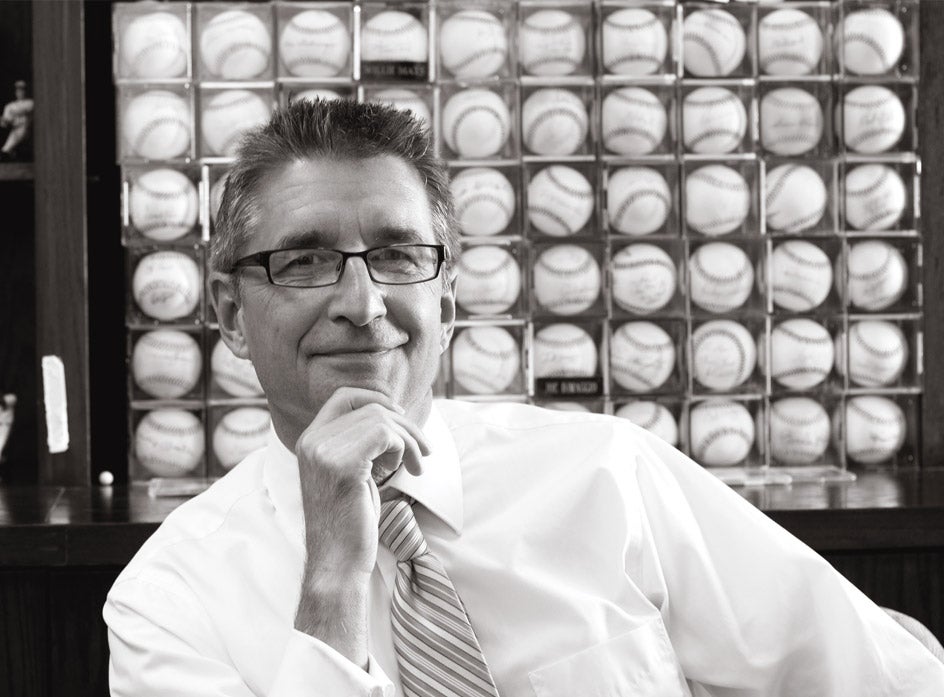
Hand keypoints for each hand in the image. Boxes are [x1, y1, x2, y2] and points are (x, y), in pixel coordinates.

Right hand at [295, 386, 430, 577]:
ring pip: (381, 419)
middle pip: (370, 407)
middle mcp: (312, 441)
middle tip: (423, 450)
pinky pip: (384, 435)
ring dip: (409, 439)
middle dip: (405, 425)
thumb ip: (359, 442)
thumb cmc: (350, 520)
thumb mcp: (351, 472)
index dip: (377, 398)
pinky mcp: (342, 465)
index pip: (344, 396)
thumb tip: (393, 411)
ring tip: (416, 465)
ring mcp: (323, 452)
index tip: (401, 416)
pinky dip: (404, 447)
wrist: (338, 562)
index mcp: (309, 440)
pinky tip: (405, 470)